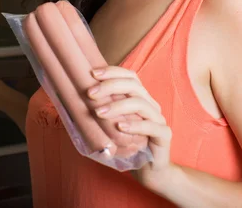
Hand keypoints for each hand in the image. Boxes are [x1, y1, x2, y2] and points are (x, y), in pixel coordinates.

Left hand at [88, 66, 175, 191]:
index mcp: (141, 98)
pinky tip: (120, 127)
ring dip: (118, 106)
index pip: (130, 76)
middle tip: (91, 94)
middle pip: (134, 86)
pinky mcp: (164, 134)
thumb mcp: (113, 127)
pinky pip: (150, 126)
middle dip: (110, 86)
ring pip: (140, 103)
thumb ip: (104, 112)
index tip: (92, 74)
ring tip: (99, 113)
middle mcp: (151, 104)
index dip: (113, 72)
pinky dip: (134, 125)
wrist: (150, 171)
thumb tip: (77, 101)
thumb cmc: (128, 147)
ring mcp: (159, 118)